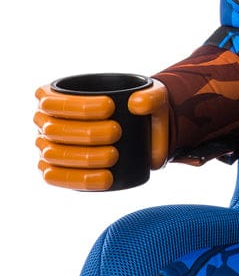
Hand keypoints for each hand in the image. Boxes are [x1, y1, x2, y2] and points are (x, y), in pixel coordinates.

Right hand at [34, 80, 169, 190]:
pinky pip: (55, 178)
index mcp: (57, 96)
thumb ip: (151, 96)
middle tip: (116, 132)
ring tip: (114, 156)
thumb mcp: (155, 97)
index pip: (53, 101)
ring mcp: (49, 147)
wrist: (147, 136)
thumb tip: (136, 104)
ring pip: (54, 155)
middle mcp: (46, 122)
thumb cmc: (142, 110)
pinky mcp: (56, 170)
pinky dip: (79, 179)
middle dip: (86, 133)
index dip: (77, 106)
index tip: (110, 107)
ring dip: (84, 157)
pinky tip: (105, 178)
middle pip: (54, 130)